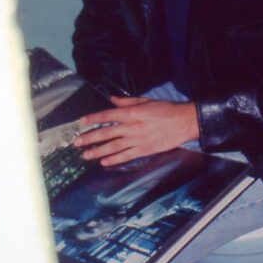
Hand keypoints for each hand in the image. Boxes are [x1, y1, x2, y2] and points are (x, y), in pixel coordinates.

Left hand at [74, 96, 199, 165]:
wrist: (184, 122)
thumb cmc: (166, 109)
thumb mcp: (146, 101)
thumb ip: (127, 102)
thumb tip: (113, 100)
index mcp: (132, 113)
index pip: (107, 116)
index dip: (93, 119)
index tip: (81, 122)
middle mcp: (132, 127)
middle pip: (106, 133)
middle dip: (90, 138)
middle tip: (77, 142)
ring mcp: (138, 140)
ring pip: (113, 147)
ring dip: (98, 151)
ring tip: (86, 155)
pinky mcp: (145, 150)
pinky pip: (126, 156)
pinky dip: (114, 160)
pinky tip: (104, 162)